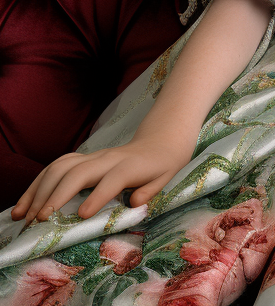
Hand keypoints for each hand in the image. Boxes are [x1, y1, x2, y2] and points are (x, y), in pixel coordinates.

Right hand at [10, 134, 193, 224]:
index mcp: (130, 166)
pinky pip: (55, 167)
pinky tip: (25, 203)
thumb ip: (150, 190)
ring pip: (61, 167)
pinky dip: (37, 183)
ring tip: (23, 216)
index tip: (82, 215)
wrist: (159, 140)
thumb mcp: (165, 177)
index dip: (99, 195)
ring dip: (39, 190)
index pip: (113, 179)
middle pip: (79, 172)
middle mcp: (108, 159)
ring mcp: (93, 156)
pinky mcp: (83, 158)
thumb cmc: (161, 164)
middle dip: (56, 195)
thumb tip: (134, 203)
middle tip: (39, 221)